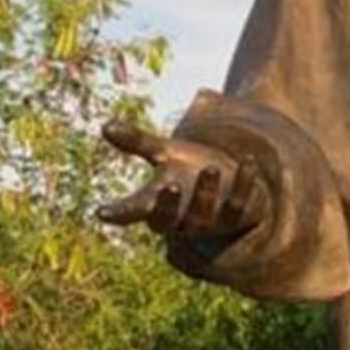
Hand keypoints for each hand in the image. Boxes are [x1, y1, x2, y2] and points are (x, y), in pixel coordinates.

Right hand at [97, 120, 266, 237]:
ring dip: (206, 193)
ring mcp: (210, 221)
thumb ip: (138, 143)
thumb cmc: (191, 168)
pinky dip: (243, 183)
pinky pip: (239, 204)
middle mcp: (181, 218)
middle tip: (169, 186)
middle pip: (167, 223)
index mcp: (158, 204)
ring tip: (211, 168)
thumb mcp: (166, 152)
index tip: (102, 212)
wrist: (232, 179)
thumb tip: (105, 126)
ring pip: (204, 217)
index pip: (134, 212)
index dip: (119, 213)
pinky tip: (247, 162)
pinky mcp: (238, 216)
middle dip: (168, 207)